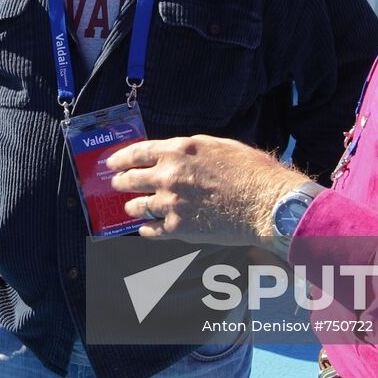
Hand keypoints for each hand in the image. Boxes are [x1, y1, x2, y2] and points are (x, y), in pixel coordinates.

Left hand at [106, 135, 308, 244]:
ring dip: (132, 206)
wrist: (266, 203)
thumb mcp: (217, 146)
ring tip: (130, 207)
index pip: (136, 152)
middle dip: (120, 182)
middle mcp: (168, 176)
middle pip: (131, 179)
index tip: (111, 163)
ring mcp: (171, 204)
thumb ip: (190, 150)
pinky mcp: (178, 229)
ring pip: (138, 206)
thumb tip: (173, 153)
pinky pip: (151, 231)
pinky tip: (146, 229)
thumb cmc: (250, 171)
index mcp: (177, 151)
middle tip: (117, 184)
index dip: (120, 158)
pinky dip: (146, 229)